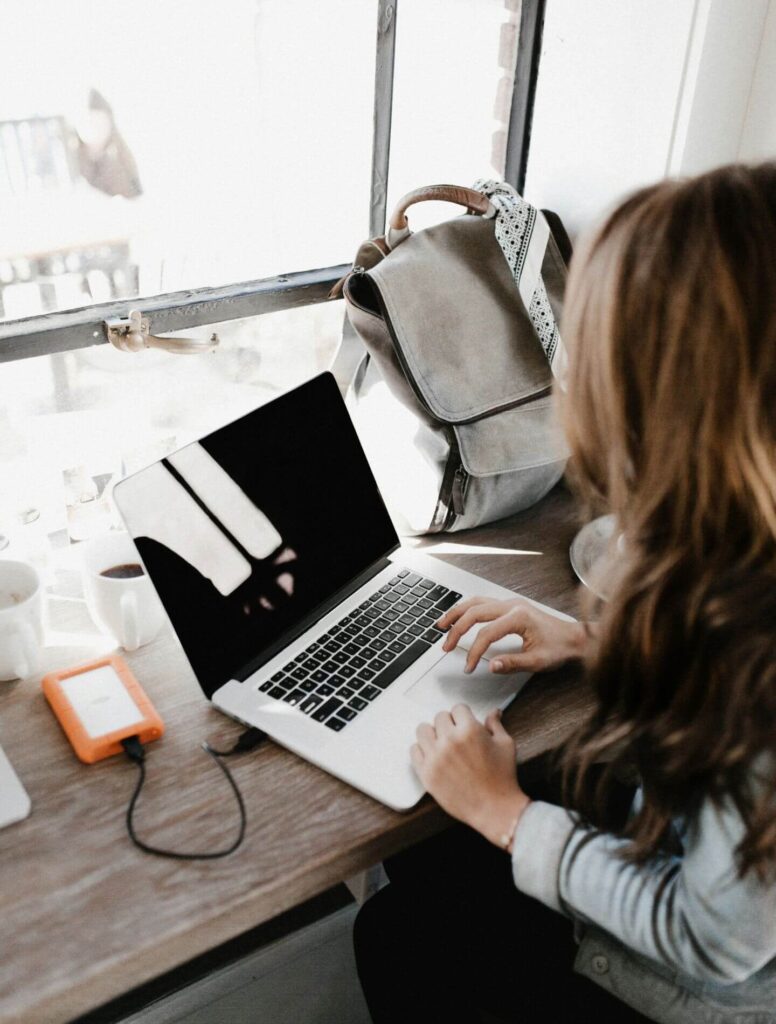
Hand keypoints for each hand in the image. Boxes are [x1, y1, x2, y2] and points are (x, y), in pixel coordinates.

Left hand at [410, 705, 529, 848]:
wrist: (494, 809)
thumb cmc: (502, 778)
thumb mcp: (505, 745)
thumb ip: (495, 725)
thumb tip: (494, 712)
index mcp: (470, 731)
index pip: (458, 708)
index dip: (464, 716)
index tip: (465, 723)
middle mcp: (449, 741)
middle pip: (439, 717)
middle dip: (450, 723)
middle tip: (457, 735)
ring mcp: (435, 757)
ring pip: (423, 730)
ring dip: (433, 734)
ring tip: (442, 743)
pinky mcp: (426, 773)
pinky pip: (414, 750)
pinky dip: (422, 750)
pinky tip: (434, 755)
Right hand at [438, 596, 591, 674]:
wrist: (575, 637)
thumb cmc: (560, 648)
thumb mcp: (538, 661)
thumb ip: (513, 663)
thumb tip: (491, 666)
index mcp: (518, 617)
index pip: (486, 634)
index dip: (474, 652)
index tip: (469, 667)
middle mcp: (512, 605)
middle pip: (474, 612)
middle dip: (456, 630)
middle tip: (446, 647)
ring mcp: (510, 603)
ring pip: (476, 602)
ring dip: (457, 613)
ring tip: (441, 625)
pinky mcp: (510, 605)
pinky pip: (483, 602)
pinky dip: (467, 609)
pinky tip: (459, 617)